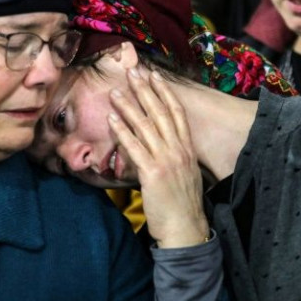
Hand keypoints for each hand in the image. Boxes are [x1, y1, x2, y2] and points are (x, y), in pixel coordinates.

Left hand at [107, 68, 208, 247]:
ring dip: (129, 106)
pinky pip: (135, 147)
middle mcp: (179, 150)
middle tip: (133, 72)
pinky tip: (112, 119)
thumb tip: (164, 143)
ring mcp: (167, 160)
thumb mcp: (186, 173)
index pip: (176, 113)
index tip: (154, 76)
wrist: (185, 228)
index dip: (165, 92)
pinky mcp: (153, 173)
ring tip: (115, 92)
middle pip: (160, 113)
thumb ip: (176, 155)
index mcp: (188, 148)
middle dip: (146, 91)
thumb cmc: (183, 204)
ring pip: (145, 126)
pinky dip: (122, 131)